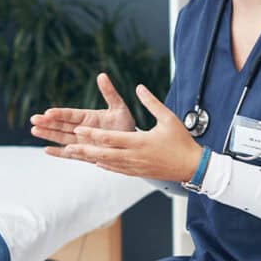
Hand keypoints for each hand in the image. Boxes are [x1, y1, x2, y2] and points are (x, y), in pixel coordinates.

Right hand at [30, 73, 135, 157]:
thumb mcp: (118, 107)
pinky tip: (46, 150)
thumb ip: (109, 93)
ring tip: (34, 130)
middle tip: (34, 120)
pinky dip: (59, 153)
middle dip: (47, 123)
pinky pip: (70, 155)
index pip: (70, 115)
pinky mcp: (84, 154)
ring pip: (61, 138)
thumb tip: (102, 75)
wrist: (132, 145)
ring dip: (48, 135)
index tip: (48, 112)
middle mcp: (81, 129)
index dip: (59, 114)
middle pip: (61, 126)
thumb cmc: (125, 125)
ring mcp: (81, 142)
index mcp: (87, 117)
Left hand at [60, 84, 202, 181]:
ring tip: (76, 154)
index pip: (111, 138)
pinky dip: (105, 165)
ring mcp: (135, 167)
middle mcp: (134, 156)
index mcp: (140, 142)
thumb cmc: (182, 141)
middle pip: (104, 153)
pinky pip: (117, 169)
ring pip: (108, 163)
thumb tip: (139, 87)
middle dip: (85, 149)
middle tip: (68, 145)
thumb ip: (151, 102)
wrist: (192, 166)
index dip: (93, 134)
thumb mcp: (168, 118)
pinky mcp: (138, 173)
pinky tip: (97, 162)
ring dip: (91, 157)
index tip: (79, 129)